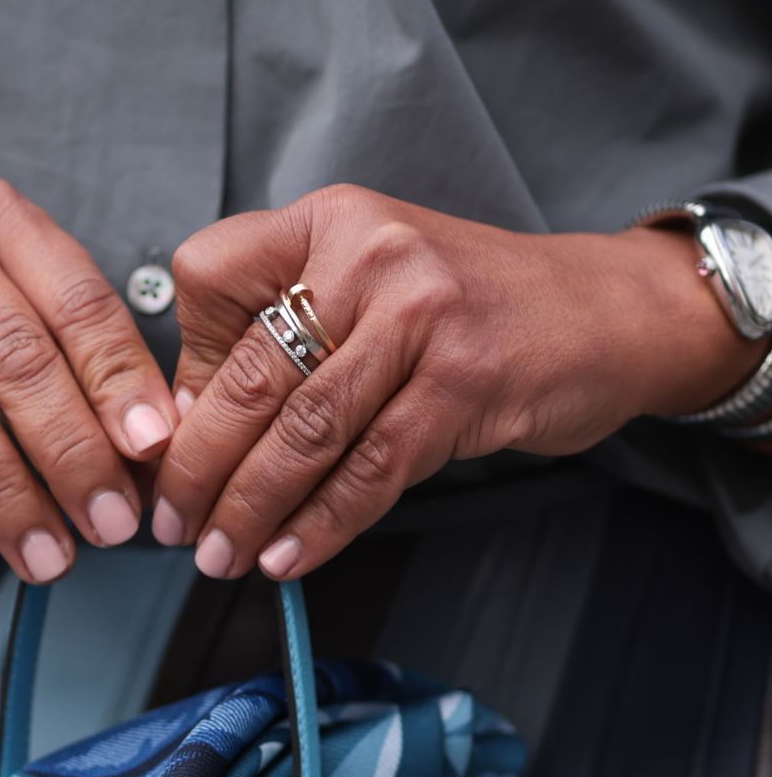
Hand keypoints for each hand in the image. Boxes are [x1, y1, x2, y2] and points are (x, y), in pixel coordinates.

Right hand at [0, 179, 176, 579]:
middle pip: (21, 358)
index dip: (122, 381)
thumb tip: (145, 449)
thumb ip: (64, 352)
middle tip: (110, 523)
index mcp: (1, 216)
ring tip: (44, 554)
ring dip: (7, 496)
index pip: (81, 302)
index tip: (153, 450)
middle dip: (74, 454)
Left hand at [153, 183, 767, 579]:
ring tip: (220, 554)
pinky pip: (371, 468)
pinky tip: (287, 557)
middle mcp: (367, 252)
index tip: (177, 429)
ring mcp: (420, 314)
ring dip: (251, 507)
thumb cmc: (466, 305)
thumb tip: (192, 424)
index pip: (210, 276)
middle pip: (251, 372)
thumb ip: (281, 333)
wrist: (604, 311)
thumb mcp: (366, 283)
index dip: (185, 362)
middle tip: (172, 524)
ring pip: (306, 429)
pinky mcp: (464, 381)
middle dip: (199, 465)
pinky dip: (321, 524)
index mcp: (327, 219)